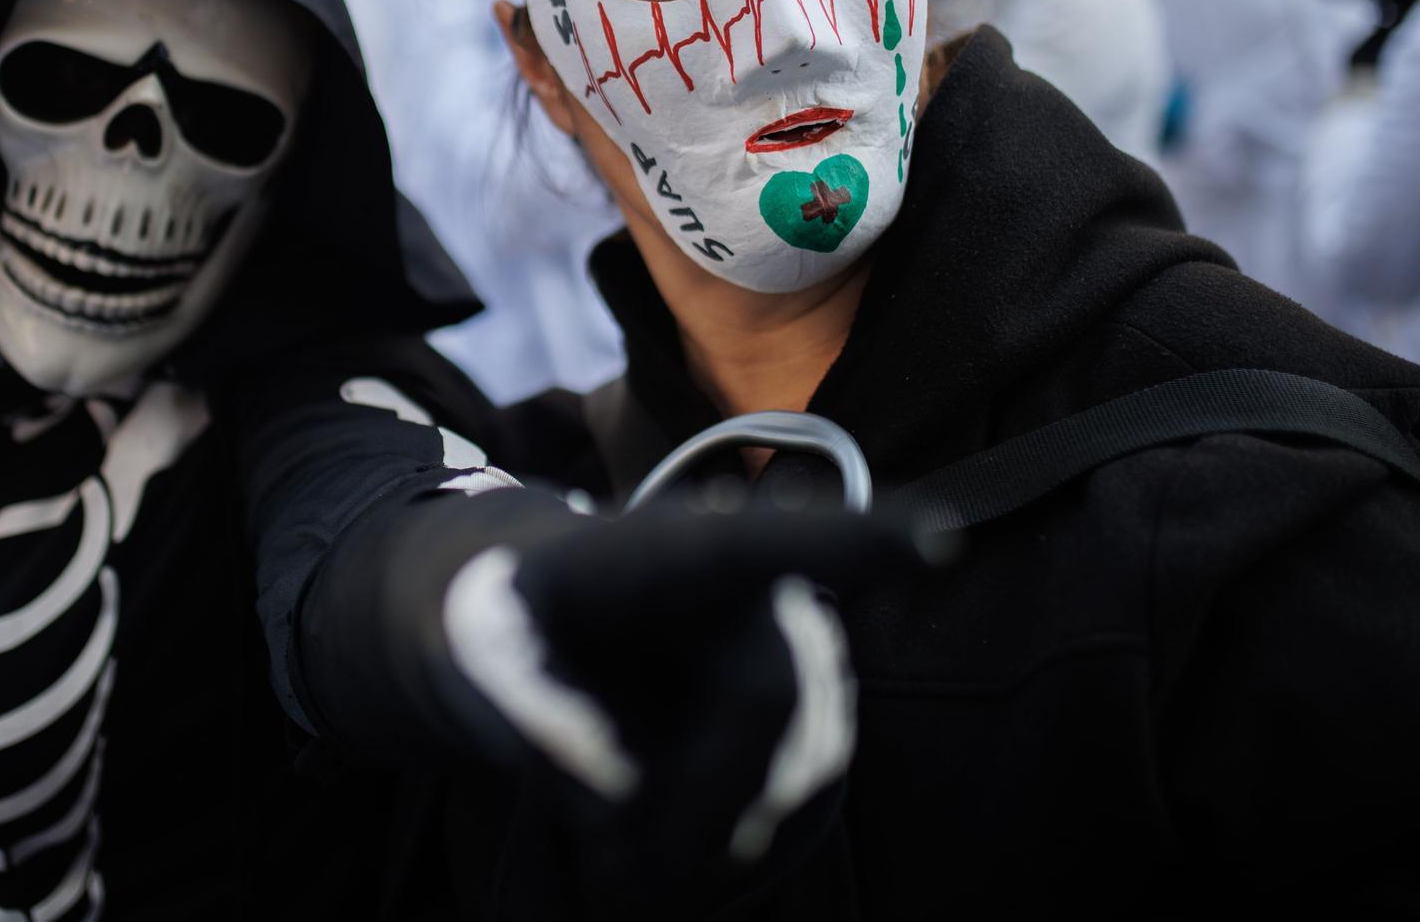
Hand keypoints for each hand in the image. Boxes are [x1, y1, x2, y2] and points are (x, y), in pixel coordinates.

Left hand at [433, 501, 927, 903]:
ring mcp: (791, 641)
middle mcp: (750, 582)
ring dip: (713, 834)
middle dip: (699, 806)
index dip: (855, 542)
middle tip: (610, 878)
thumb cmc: (507, 625)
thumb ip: (547, 729)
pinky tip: (670, 844)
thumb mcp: (489, 665)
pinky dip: (734, 840)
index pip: (766, 545)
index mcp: (666, 551)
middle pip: (766, 699)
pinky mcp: (808, 704)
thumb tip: (627, 818)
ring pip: (797, 761)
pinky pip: (802, 792)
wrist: (536, 622)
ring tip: (617, 860)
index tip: (931, 541)